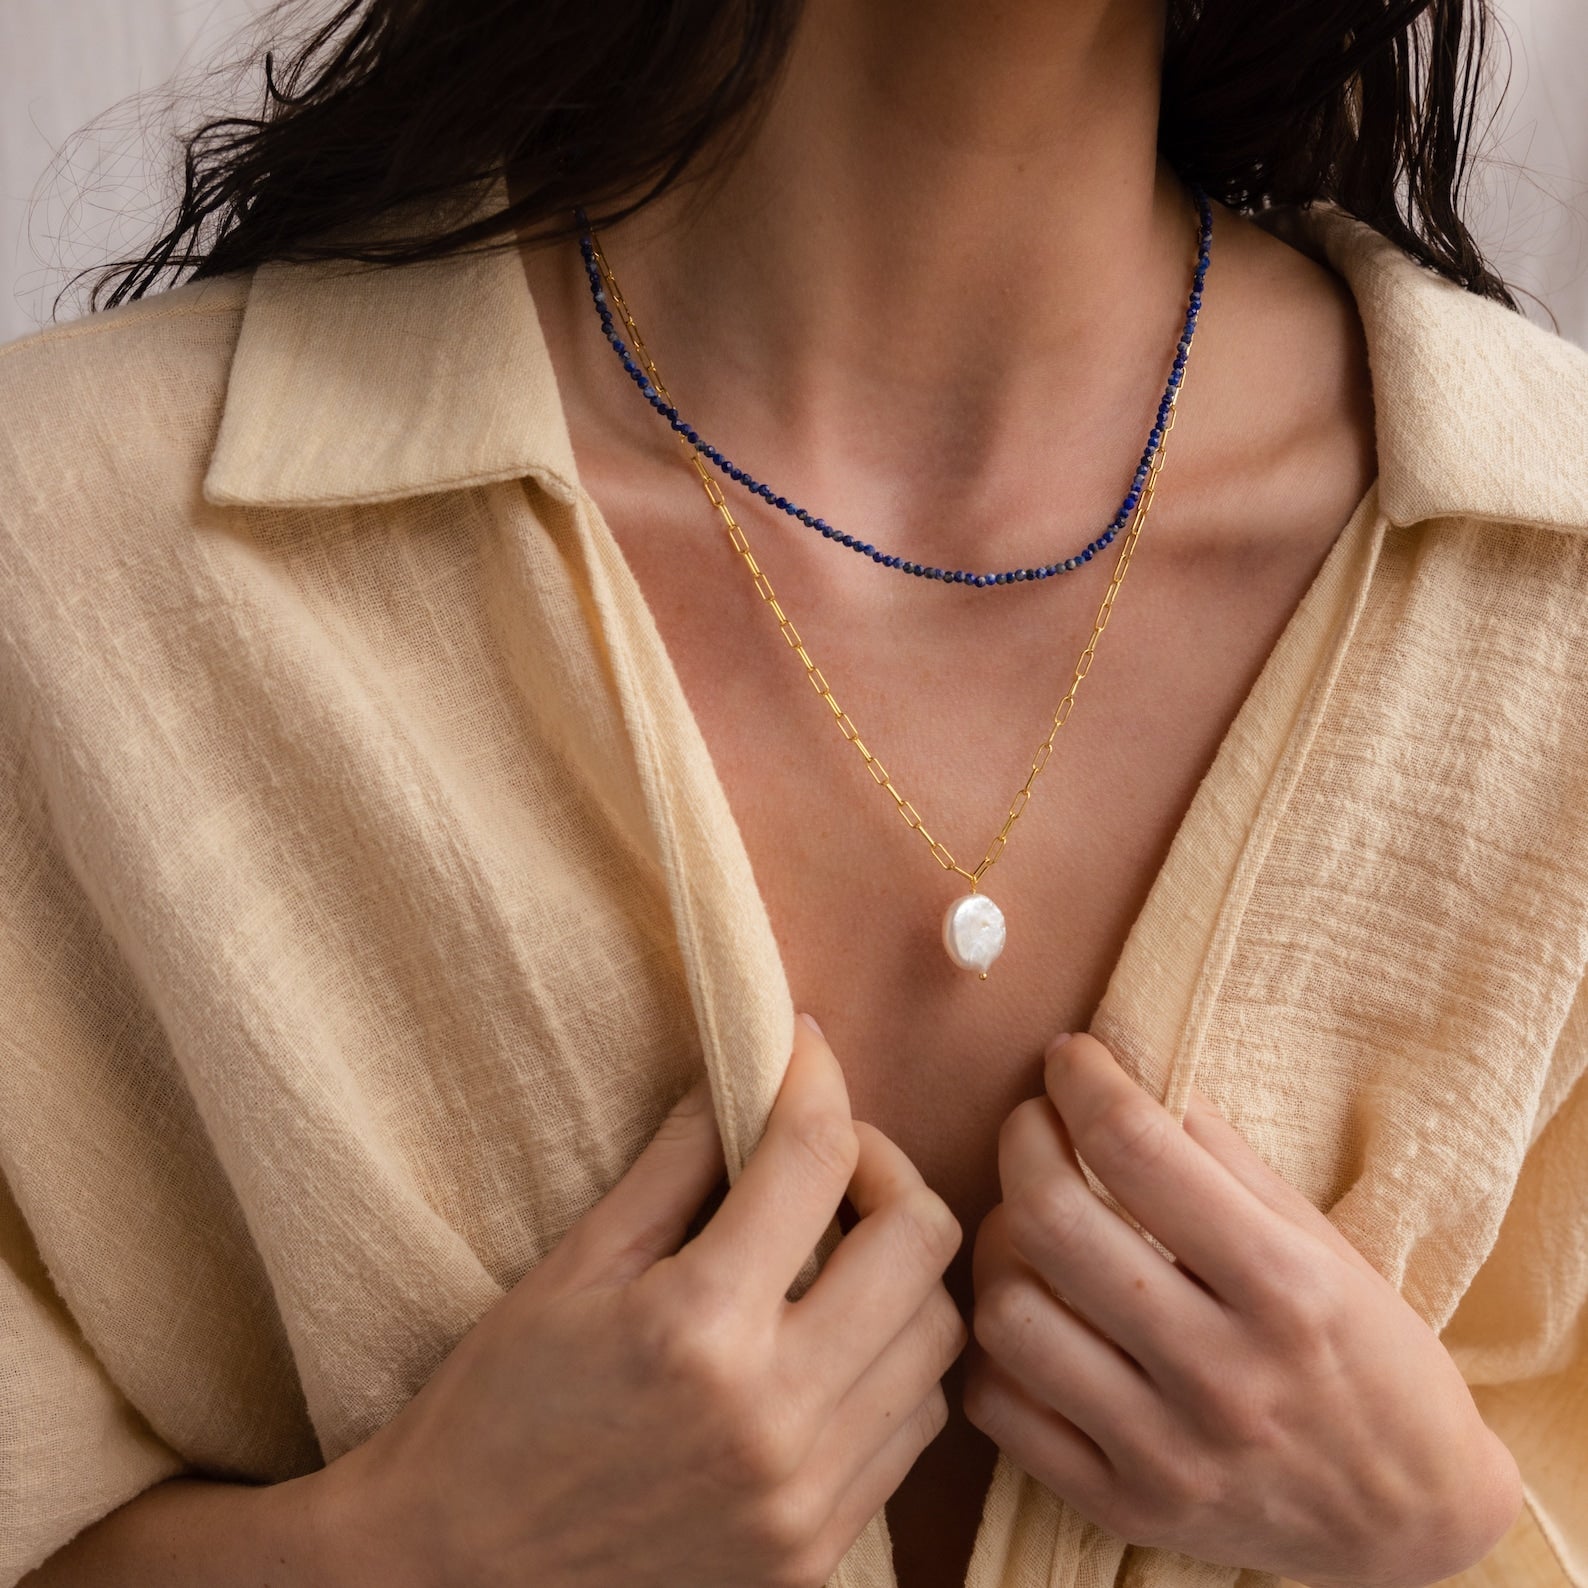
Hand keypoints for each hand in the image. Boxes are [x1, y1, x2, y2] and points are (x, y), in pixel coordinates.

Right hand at [313, 1013, 966, 1587]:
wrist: (449, 1586)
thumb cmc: (493, 1416)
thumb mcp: (571, 1272)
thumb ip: (674, 1167)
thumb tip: (742, 1076)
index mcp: (697, 1327)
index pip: (813, 1158)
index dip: (816, 1077)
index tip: (802, 1050)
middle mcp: (774, 1417)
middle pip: (919, 1241)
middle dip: (884, 1169)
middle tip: (827, 1161)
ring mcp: (807, 1500)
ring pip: (937, 1338)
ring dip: (900, 1272)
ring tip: (836, 1254)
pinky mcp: (818, 1556)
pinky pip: (912, 1430)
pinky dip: (892, 1364)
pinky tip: (830, 1342)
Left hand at [964, 1033, 1521, 1587]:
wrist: (1409, 1524)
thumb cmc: (1369, 1358)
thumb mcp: (1324, 1246)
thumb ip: (1227, 1162)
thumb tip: (1134, 1077)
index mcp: (1285, 1288)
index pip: (1137, 1149)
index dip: (1082, 1080)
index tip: (1070, 1058)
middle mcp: (1222, 1374)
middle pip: (1051, 1221)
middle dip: (1023, 1141)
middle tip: (1036, 1125)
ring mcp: (1168, 1453)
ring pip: (1009, 1314)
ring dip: (1000, 1246)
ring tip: (1031, 1229)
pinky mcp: (1124, 1508)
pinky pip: (999, 1408)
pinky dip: (997, 1351)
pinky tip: (1037, 1318)